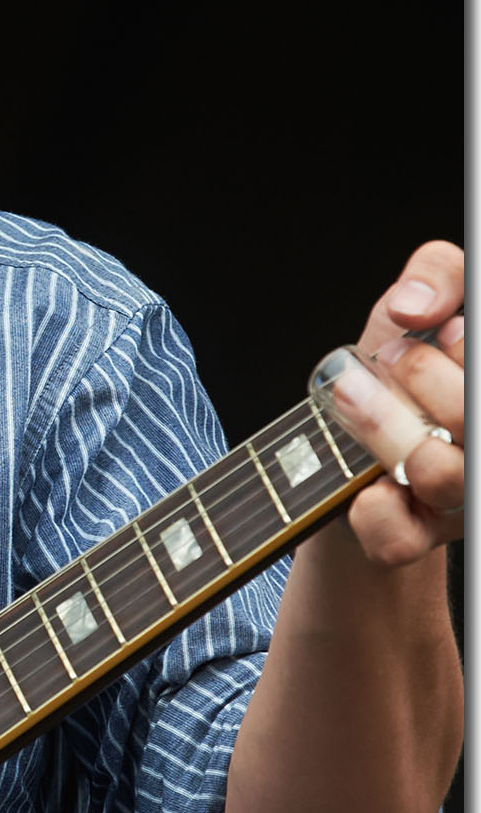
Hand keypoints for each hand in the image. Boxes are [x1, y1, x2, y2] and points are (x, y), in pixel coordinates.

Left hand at [344, 240, 463, 564]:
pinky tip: (364, 484)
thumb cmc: (397, 367)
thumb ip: (438, 275)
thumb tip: (415, 308)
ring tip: (351, 397)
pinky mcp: (418, 537)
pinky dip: (374, 509)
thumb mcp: (420, 304)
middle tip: (387, 355)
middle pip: (471, 421)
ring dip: (386, 428)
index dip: (463, 351)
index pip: (478, 370)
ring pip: (444, 477)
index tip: (436, 331)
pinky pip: (401, 535)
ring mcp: (463, 501)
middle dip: (424, 375)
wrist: (344, 439)